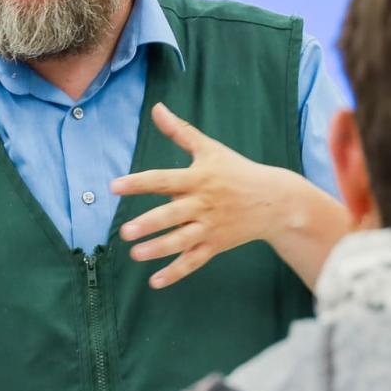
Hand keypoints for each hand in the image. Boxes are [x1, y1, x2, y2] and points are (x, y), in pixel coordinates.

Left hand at [115, 103, 345, 289]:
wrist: (276, 201)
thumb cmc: (237, 170)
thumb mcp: (210, 149)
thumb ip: (180, 131)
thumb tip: (157, 108)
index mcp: (198, 178)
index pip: (163, 180)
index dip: (138, 183)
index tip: (114, 187)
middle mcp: (203, 203)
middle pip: (173, 215)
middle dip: (149, 224)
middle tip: (126, 231)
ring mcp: (210, 226)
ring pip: (182, 240)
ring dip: (159, 249)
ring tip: (135, 254)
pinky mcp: (216, 245)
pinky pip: (194, 261)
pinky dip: (176, 272)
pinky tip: (155, 282)